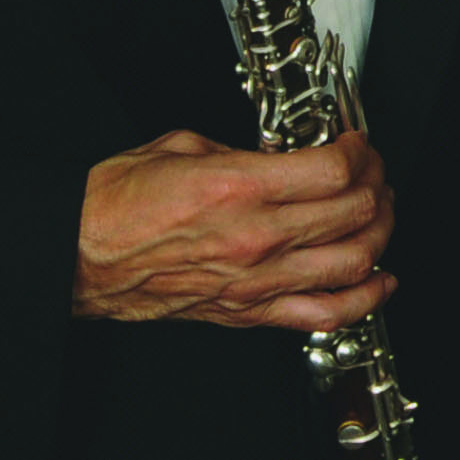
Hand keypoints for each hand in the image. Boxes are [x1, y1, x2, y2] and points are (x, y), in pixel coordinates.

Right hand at [74, 127, 395, 329]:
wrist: (78, 256)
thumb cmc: (117, 203)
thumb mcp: (184, 146)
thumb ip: (243, 149)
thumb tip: (281, 152)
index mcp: (238, 187)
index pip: (334, 171)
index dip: (360, 152)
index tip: (357, 144)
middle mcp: (255, 237)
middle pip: (353, 212)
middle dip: (377, 185)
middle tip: (375, 172)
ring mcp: (255, 280)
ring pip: (352, 263)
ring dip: (381, 234)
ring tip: (382, 215)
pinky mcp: (247, 312)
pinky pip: (324, 315)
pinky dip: (363, 300)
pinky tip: (380, 282)